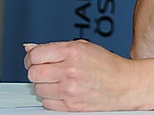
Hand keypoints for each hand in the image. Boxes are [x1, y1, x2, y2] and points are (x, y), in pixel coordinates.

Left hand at [24, 39, 153, 111]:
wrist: (124, 85)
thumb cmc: (107, 65)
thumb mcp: (83, 47)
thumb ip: (55, 48)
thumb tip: (30, 48)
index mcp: (72, 51)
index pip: (35, 54)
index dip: (31, 57)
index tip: (34, 59)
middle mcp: (69, 70)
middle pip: (34, 73)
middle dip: (36, 71)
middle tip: (46, 70)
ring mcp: (69, 90)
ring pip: (38, 89)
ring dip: (44, 85)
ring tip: (58, 80)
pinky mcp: (70, 106)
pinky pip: (46, 103)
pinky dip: (50, 98)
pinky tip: (62, 91)